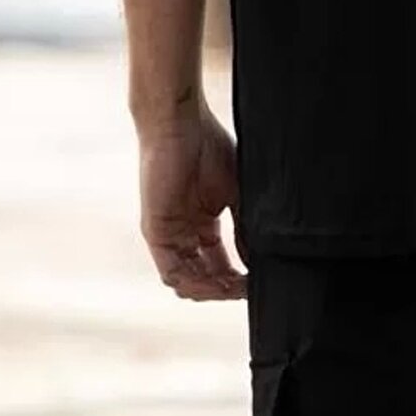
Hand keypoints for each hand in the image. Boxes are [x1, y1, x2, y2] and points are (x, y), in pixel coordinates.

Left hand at [138, 100, 247, 300]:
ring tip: (235, 287)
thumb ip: (245, 227)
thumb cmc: (209, 147)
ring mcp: (169, 234)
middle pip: (204, 277)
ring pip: (187, 282)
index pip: (219, 265)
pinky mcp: (156, 233)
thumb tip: (259, 260)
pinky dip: (195, 283)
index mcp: (202, 223)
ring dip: (212, 290)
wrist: (181, 124)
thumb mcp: (236, 193)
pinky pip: (172, 272)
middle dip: (227, 289)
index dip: (238, 280)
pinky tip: (216, 282)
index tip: (260, 282)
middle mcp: (185, 233)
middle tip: (248, 289)